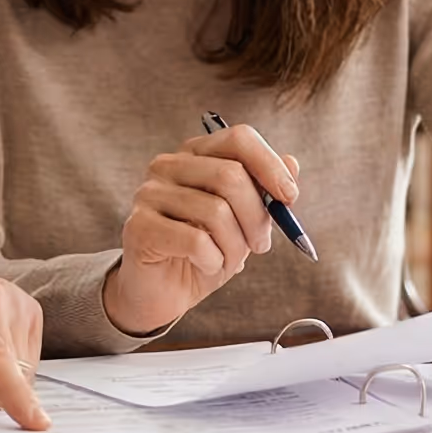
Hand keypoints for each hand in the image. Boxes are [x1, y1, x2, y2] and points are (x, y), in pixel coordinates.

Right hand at [102, 123, 301, 335]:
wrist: (162, 294)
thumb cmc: (203, 254)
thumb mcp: (242, 223)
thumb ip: (263, 192)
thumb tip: (292, 161)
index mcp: (195, 155)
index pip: (238, 138)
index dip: (270, 165)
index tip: (290, 197)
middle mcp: (168, 166)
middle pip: (231, 175)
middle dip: (257, 217)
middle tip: (260, 245)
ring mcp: (149, 194)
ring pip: (216, 212)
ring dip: (235, 247)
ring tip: (228, 261)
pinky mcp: (139, 227)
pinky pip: (195, 241)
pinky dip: (213, 260)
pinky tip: (206, 266)